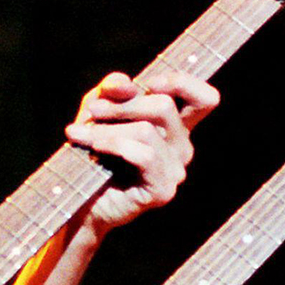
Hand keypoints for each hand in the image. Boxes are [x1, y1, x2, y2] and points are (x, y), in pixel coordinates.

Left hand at [64, 70, 219, 232]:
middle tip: (92, 111)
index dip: (182, 83)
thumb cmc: (92, 152)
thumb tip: (124, 83)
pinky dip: (115, 146)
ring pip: (148, 130)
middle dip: (123, 105)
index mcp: (175, 125)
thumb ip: (112, 91)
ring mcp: (175, 170)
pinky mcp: (163, 190)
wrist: (80, 200)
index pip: (205, 99)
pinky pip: (144, 155)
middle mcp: (181, 147)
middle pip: (165, 106)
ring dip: (107, 128)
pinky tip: (96, 149)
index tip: (149, 83)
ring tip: (79, 134)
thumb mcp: (98, 110)